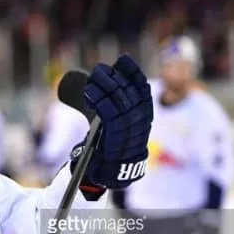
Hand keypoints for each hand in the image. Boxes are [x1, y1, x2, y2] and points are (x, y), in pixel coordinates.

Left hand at [76, 54, 152, 188]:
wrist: (107, 174)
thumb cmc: (107, 146)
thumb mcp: (114, 122)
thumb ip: (113, 106)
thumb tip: (102, 80)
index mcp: (143, 117)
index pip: (143, 90)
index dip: (134, 73)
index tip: (123, 60)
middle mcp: (141, 124)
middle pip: (131, 94)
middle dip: (115, 77)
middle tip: (99, 69)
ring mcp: (131, 134)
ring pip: (121, 104)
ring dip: (105, 88)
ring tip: (92, 79)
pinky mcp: (117, 142)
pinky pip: (110, 118)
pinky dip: (100, 102)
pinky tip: (89, 93)